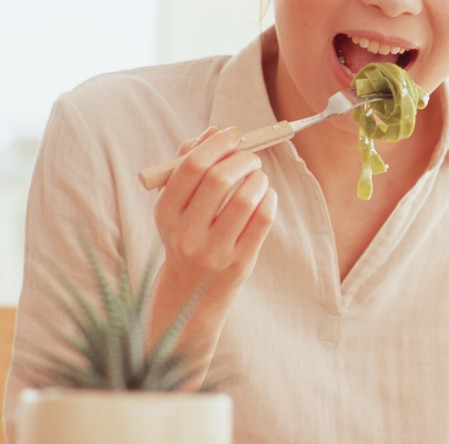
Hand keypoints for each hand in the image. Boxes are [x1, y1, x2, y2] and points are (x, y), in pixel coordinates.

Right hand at [149, 126, 277, 383]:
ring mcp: (215, 250)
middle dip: (242, 158)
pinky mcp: (240, 261)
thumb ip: (187, 165)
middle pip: (219, 180)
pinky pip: (262, 221)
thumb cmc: (186, 237)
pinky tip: (266, 195)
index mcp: (165, 214)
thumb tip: (215, 131)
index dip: (217, 144)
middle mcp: (187, 233)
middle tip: (251, 156)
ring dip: (258, 179)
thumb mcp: (176, 206)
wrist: (191, 294)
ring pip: (245, 200)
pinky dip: (270, 199)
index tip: (233, 134)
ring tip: (259, 176)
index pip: (191, 168)